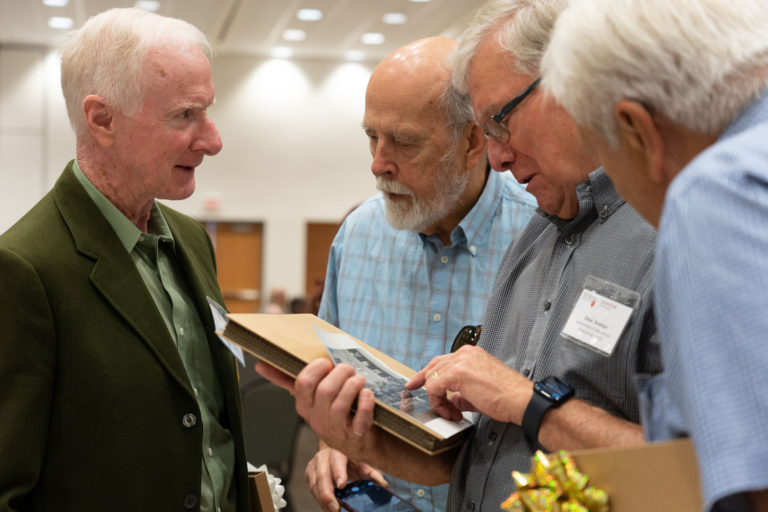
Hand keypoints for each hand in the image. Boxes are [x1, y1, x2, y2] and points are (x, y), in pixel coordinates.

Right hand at [258, 359, 377, 457]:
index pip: (304, 382)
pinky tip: (368, 393)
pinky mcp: (356, 435)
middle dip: (341, 373)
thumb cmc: (334, 412)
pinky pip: (361, 418)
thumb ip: (287, 380)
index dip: (318, 367)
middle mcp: (317, 419)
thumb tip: (260, 365)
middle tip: (349, 369)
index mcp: (304, 406)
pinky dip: (366, 402)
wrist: (359, 441)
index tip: (328, 362)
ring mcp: (336, 429)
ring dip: (354, 385)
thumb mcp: (310, 398)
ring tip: (360, 379)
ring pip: (341, 403)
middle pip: (325, 390)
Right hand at [305, 448, 386, 511]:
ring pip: (314, 485)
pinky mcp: (309, 475)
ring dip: (322, 500)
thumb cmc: (350, 458)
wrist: (334, 451)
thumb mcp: (361, 463)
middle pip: (322, 476)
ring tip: (332, 510)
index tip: (342, 485)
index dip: (339, 473)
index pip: (337, 461)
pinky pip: (312, 489)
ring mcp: (313, 466)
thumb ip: (372, 472)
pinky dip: (319, 500)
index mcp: (337, 450)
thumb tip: (383, 483)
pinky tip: (327, 507)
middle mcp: (323, 457)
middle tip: (335, 508)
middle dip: (327, 494)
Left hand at [406, 345, 533, 424]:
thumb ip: (461, 393)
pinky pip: (434, 388)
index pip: (442, 362)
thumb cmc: (506, 397)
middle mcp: (464, 353)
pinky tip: (451, 412)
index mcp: (470, 354)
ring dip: (437, 399)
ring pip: (432, 378)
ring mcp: (460, 361)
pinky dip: (438, 402)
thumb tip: (451, 400)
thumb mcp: (478, 392)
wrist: (521, 400)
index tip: (415, 384)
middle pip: (433, 367)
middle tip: (418, 396)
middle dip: (423, 383)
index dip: (426, 374)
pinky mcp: (457, 373)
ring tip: (451, 413)